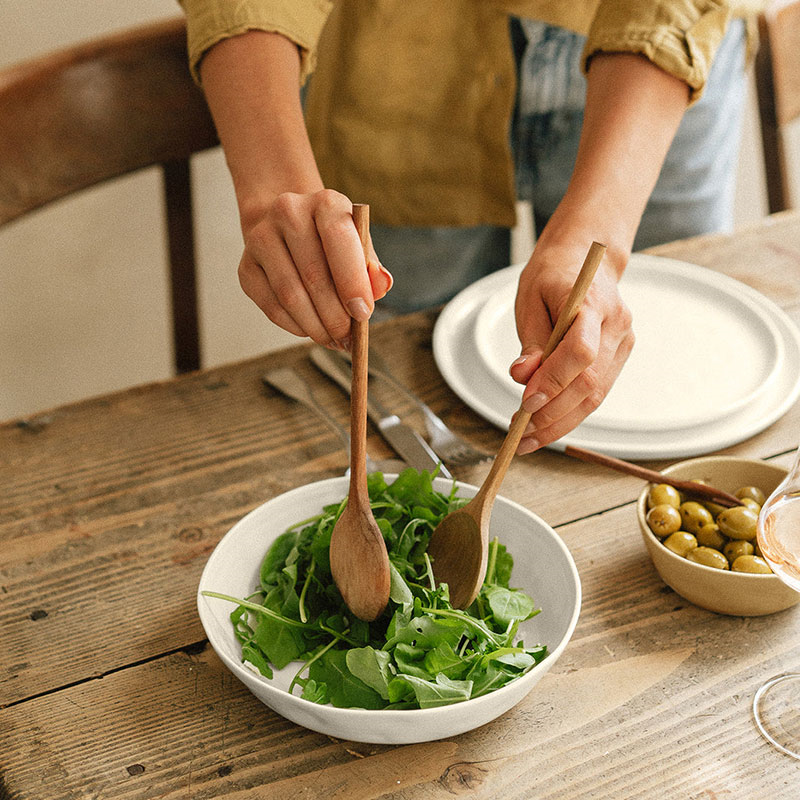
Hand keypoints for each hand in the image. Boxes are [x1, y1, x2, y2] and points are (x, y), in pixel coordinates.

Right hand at [238, 190, 392, 348]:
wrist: (290, 228)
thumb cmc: (334, 243)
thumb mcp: (359, 246)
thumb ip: (371, 268)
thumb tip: (381, 286)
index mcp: (325, 202)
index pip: (338, 239)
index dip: (352, 282)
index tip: (363, 314)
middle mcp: (289, 212)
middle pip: (313, 274)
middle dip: (335, 315)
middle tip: (348, 339)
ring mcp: (261, 238)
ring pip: (290, 295)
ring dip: (315, 326)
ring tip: (333, 340)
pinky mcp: (245, 266)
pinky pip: (271, 306)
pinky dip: (294, 326)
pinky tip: (310, 331)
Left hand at [509, 240, 633, 452]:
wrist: (587, 259)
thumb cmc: (554, 276)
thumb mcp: (529, 300)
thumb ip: (530, 342)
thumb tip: (522, 378)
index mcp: (592, 303)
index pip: (581, 351)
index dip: (554, 382)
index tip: (526, 402)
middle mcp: (616, 324)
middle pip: (589, 382)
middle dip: (553, 413)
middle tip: (519, 430)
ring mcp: (622, 342)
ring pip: (595, 396)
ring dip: (560, 422)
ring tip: (527, 437)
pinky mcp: (619, 356)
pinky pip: (596, 392)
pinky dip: (569, 413)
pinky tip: (545, 425)